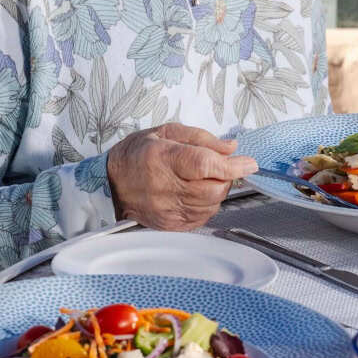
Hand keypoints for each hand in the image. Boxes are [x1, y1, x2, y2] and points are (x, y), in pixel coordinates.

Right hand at [106, 122, 257, 231]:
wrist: (110, 183)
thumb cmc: (136, 154)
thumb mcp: (166, 132)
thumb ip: (202, 138)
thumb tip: (231, 148)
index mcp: (162, 159)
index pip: (206, 165)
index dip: (232, 165)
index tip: (248, 163)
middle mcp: (164, 187)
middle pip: (213, 188)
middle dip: (226, 177)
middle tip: (221, 167)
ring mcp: (166, 210)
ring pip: (211, 205)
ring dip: (217, 191)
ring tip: (203, 179)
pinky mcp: (169, 225)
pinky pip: (201, 218)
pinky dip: (207, 205)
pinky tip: (196, 193)